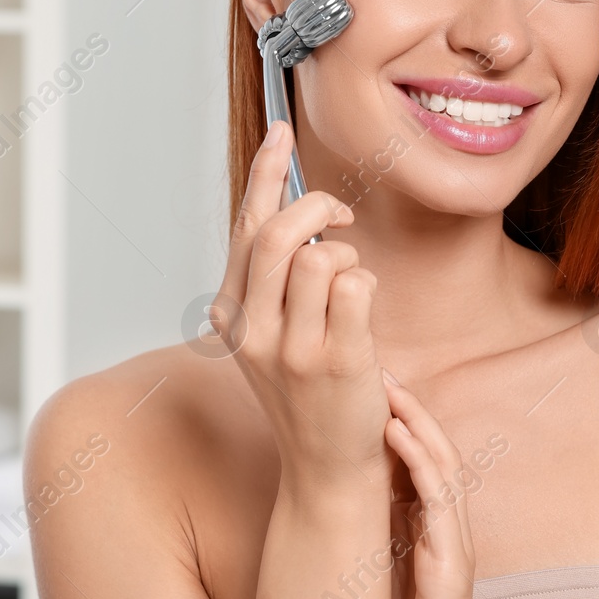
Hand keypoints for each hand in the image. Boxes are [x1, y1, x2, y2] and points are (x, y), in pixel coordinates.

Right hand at [213, 120, 392, 493]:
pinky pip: (358, 284)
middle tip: (342, 214)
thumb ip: (274, 276)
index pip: (245, 227)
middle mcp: (252, 330)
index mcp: (231, 315)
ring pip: (323, 255)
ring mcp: (292, 349)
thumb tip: (292, 205)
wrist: (327, 467)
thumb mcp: (272, 332)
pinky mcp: (337, 362)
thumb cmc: (308, 390)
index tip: (281, 131)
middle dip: (320, 206)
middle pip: (281, 232)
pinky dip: (367, 283)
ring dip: (348, 255)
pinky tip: (363, 311)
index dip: (265, 172)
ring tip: (350, 284)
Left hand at [384, 369, 475, 598]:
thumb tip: (353, 500)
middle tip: (386, 373)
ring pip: (446, 471)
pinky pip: (441, 504)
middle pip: (440, 456)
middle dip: (414, 413)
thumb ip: (382, 537)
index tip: (378, 391)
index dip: (405, 424)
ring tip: (393, 393)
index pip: (425, 465)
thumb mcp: (386, 575)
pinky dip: (422, 463)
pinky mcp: (451, 570)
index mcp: (432, 535)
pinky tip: (401, 436)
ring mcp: (455, 550)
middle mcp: (450, 536)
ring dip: (420, 427)